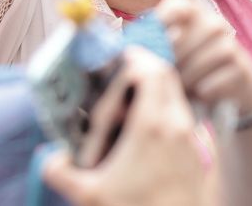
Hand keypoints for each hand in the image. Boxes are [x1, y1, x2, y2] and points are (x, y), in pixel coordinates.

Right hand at [42, 48, 204, 205]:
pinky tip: (146, 136)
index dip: (132, 60)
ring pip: (176, 95)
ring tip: (128, 112)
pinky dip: (166, 112)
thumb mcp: (88, 195)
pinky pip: (185, 117)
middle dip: (143, 69)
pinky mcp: (201, 151)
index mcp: (152, 125)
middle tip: (120, 79)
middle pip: (166, 75)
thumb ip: (60, 171)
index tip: (114, 62)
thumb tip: (50, 156)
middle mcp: (178, 124)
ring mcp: (193, 137)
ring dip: (154, 92)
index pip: (150, 69)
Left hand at [155, 0, 251, 115]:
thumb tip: (126, 51)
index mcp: (193, 13)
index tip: (153, 43)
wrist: (230, 88)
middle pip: (187, 35)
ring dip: (187, 77)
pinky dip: (203, 90)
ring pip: (202, 59)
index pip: (177, 5)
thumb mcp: (172, 52)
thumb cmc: (191, 66)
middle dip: (172, 59)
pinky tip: (198, 95)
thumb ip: (151, 46)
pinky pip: (215, 80)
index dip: (162, 20)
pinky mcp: (242, 68)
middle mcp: (214, 23)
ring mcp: (230, 44)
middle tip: (162, 76)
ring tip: (179, 87)